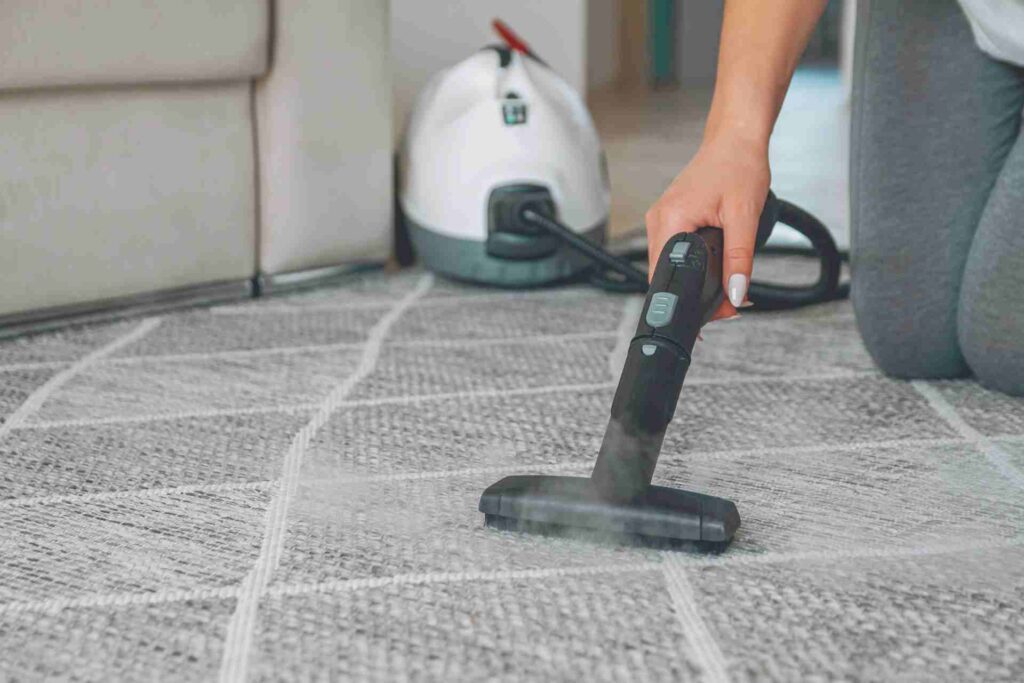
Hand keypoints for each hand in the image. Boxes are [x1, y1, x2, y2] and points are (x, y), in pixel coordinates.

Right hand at [645, 134, 769, 320]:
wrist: (735, 139)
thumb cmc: (737, 165)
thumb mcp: (744, 216)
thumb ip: (739, 259)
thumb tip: (734, 292)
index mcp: (669, 220)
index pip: (665, 277)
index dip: (687, 301)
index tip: (711, 314)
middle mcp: (658, 221)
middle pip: (666, 275)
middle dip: (696, 295)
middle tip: (728, 304)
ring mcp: (662, 220)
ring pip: (671, 265)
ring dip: (695, 280)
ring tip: (725, 286)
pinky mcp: (670, 219)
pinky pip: (675, 251)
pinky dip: (693, 263)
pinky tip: (713, 265)